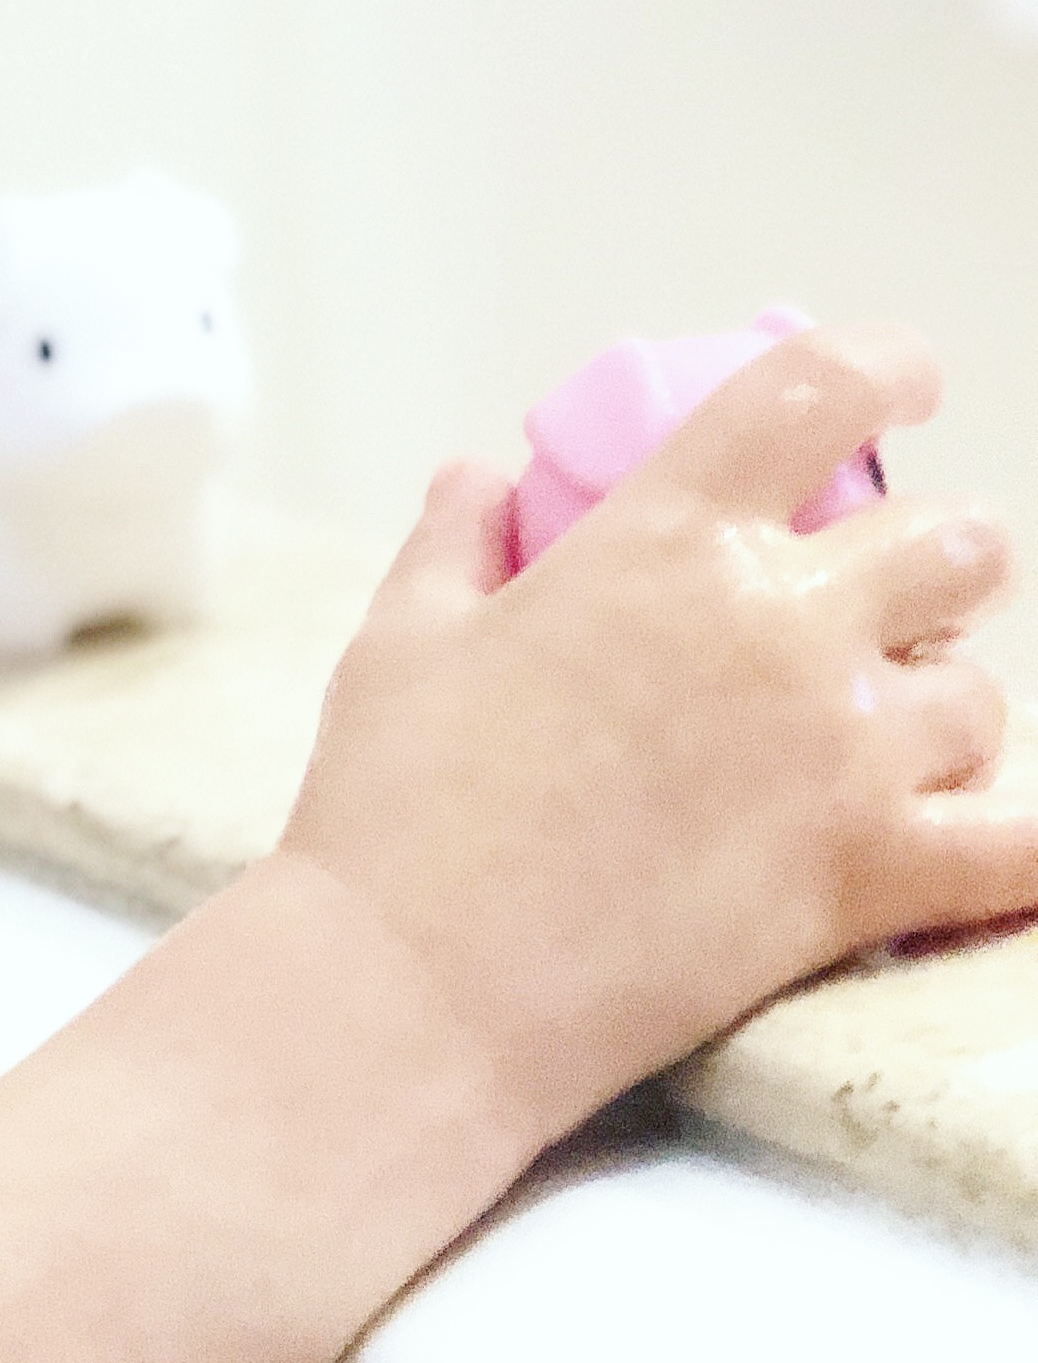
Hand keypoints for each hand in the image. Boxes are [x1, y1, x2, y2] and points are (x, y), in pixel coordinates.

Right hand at [280, 324, 1037, 1163]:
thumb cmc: (389, 821)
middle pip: (957, 544)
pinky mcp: (857, 881)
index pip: (823, 387)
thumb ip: (452, 549)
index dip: (887, 368)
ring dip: (948, 720)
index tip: (904, 388)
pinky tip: (1012, 850)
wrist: (409, 994)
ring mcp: (834, 754)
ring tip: (895, 759)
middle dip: (938, 572)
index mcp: (669, 542)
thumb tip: (473, 479)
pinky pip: (1020, 853)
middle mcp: (778, 625)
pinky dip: (1026, 852)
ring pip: (983, 699)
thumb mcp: (397, 652)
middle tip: (894, 615)